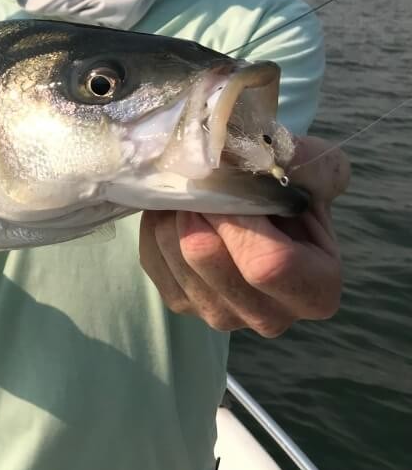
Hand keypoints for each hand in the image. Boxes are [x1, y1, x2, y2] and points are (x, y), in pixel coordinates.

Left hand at [139, 135, 347, 336]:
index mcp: (316, 292)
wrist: (269, 216)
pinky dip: (158, 225)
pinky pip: (152, 256)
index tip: (228, 180)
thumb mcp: (316, 173)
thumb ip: (299, 162)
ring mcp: (221, 315)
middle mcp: (268, 317)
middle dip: (197, 204)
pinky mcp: (182, 303)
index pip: (265, 263)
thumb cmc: (296, 196)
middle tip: (202, 178)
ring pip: (172, 250)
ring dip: (174, 210)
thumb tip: (246, 152)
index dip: (237, 215)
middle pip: (204, 254)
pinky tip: (179, 212)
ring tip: (194, 192)